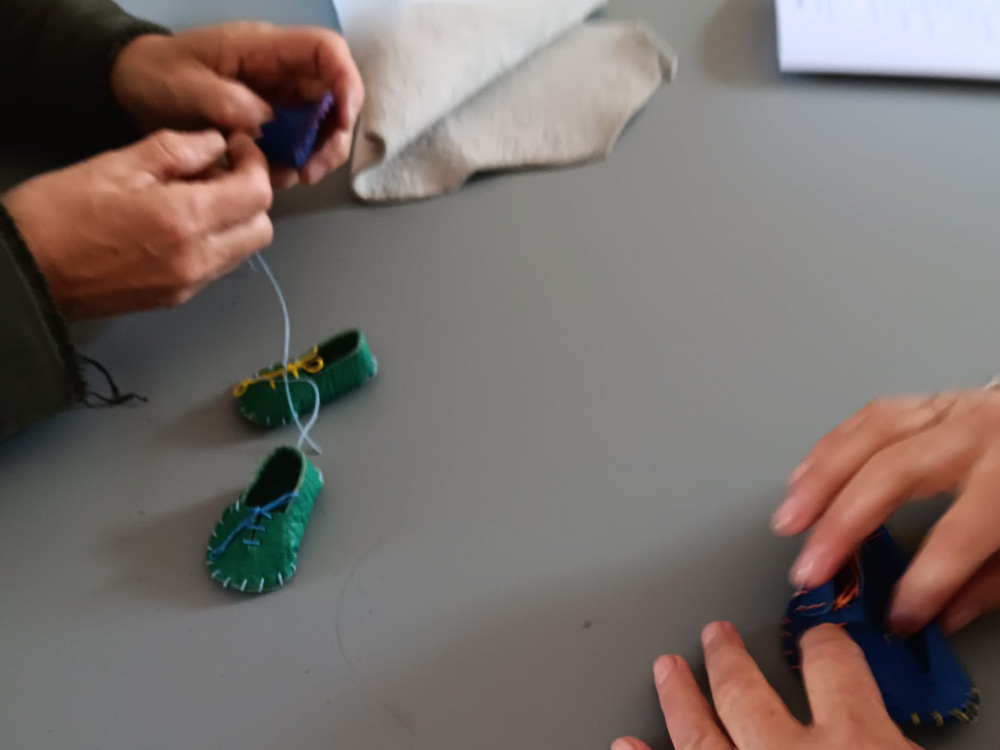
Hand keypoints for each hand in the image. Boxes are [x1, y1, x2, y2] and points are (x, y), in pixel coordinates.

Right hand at [2, 130, 272, 319]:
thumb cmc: (58, 213)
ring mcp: (188, 283)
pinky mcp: (176, 298)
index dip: (254, 164)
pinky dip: (216, 241)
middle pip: (261, 227)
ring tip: (195, 196)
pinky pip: (218, 266)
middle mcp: (197, 258)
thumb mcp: (116, 164)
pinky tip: (181, 222)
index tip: (236, 148)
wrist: (25, 274)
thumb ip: (177, 150)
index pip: (257, 194)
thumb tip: (216, 143)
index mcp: (185, 219)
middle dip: (250, 195)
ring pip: (243, 250)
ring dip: (234, 220)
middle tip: (218, 172)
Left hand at [110, 23, 364, 186]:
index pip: (326, 52)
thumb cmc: (157, 74)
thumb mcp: (183, 85)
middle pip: (334, 96)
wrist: (133, 87)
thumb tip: (266, 119)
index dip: (346, 81)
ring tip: (292, 177)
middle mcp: (281, 72)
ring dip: (316, 155)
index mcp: (265, 49)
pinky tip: (271, 175)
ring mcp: (278, 98)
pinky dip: (293, 163)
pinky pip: (297, 143)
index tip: (342, 119)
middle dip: (333, 135)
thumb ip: (224, 99)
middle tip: (312, 169)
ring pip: (321, 124)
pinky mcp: (271, 122)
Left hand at [614, 622, 918, 749]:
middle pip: (745, 691)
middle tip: (714, 637)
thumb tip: (892, 747)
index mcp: (856, 745)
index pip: (834, 669)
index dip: (824, 646)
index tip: (818, 638)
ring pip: (698, 734)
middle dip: (729, 661)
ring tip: (666, 671)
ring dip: (679, 700)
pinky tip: (626, 747)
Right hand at [773, 390, 999, 634]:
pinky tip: (804, 476)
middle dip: (842, 527)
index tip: (896, 618)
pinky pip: (871, 416)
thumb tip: (936, 615)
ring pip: (868, 437)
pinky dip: (831, 448)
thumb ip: (991, 581)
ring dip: (818, 480)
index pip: (958, 536)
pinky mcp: (933, 401)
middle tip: (810, 570)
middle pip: (891, 476)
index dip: (922, 583)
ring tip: (788, 520)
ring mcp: (951, 410)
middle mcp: (977, 434)